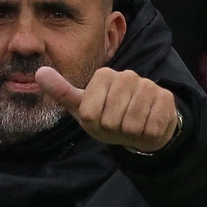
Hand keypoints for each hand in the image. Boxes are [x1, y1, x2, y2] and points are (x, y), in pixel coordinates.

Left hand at [35, 65, 180, 152]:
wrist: (141, 129)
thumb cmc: (108, 118)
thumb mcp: (81, 108)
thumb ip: (62, 91)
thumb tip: (39, 72)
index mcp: (103, 76)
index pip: (89, 112)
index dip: (94, 123)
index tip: (99, 118)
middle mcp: (126, 75)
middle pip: (110, 119)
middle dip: (112, 129)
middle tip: (117, 124)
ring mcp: (148, 85)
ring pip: (130, 123)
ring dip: (129, 132)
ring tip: (130, 125)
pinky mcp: (166, 98)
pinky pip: (150, 127)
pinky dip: (146, 134)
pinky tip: (146, 126)